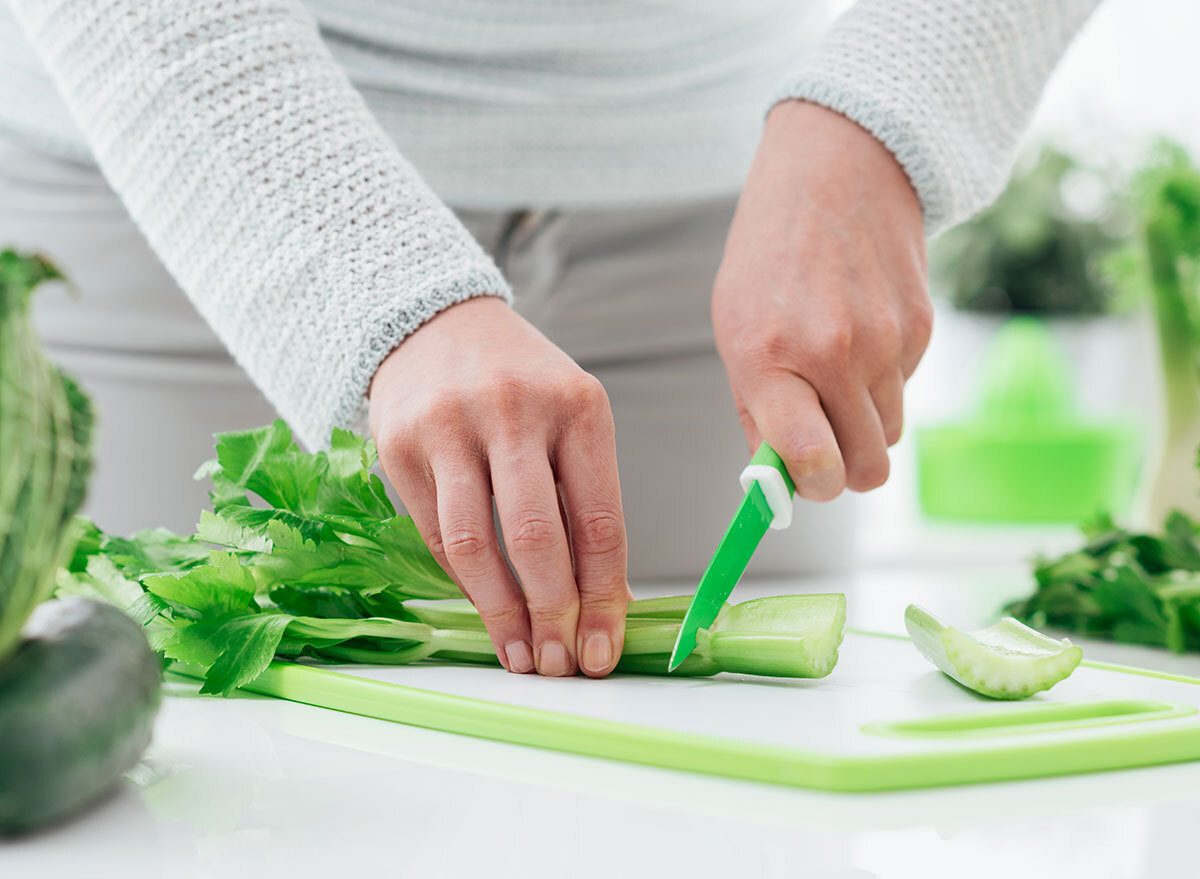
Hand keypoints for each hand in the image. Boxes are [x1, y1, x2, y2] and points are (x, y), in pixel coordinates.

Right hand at [369, 296, 627, 676]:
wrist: (435, 323)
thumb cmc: (521, 382)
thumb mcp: (571, 419)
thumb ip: (585, 499)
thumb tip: (603, 602)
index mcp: (578, 407)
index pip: (599, 521)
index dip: (603, 598)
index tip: (603, 649)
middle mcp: (514, 412)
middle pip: (537, 538)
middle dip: (554, 615)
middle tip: (561, 666)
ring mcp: (450, 427)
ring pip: (476, 545)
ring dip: (501, 614)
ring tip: (521, 656)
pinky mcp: (399, 446)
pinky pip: (435, 535)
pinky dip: (465, 583)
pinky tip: (486, 609)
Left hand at [713, 100, 931, 498]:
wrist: (835, 171)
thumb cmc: (770, 257)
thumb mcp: (734, 328)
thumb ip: (755, 411)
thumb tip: (780, 482)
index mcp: (769, 358)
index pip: (811, 460)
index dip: (812, 488)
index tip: (803, 482)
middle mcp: (833, 354)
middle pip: (867, 469)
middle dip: (845, 471)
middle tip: (821, 444)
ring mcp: (885, 342)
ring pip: (890, 435)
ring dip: (865, 425)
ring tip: (835, 375)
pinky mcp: (922, 327)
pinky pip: (906, 390)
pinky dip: (884, 381)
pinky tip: (860, 335)